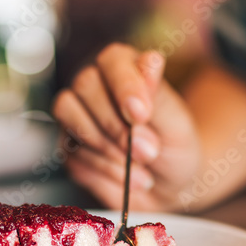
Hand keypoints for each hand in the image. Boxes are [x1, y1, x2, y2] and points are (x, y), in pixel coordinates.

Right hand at [52, 43, 200, 210]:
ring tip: (140, 167)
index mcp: (126, 68)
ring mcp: (77, 114)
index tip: (142, 115)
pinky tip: (125, 177)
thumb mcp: (177, 123)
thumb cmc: (173, 147)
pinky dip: (102, 170)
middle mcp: (96, 85)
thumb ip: (159, 95)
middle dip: (116, 124)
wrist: (165, 186)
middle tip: (147, 151)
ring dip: (107, 148)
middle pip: (85, 85)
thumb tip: (151, 62)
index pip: (113, 60)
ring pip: (70, 115)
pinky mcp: (68, 145)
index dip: (125, 85)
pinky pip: (71, 152)